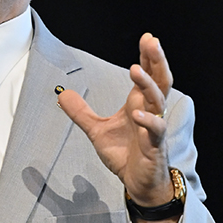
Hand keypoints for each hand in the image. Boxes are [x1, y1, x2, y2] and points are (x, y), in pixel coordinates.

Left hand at [58, 32, 174, 214]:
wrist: (139, 184)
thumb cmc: (126, 154)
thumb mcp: (97, 130)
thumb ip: (81, 113)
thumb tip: (62, 94)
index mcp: (138, 104)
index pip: (147, 75)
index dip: (147, 57)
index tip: (146, 38)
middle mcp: (150, 111)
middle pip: (160, 80)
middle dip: (156, 61)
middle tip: (152, 41)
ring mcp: (154, 128)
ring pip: (157, 100)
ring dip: (147, 84)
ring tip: (135, 69)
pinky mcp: (154, 146)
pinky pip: (155, 130)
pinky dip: (147, 121)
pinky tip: (136, 114)